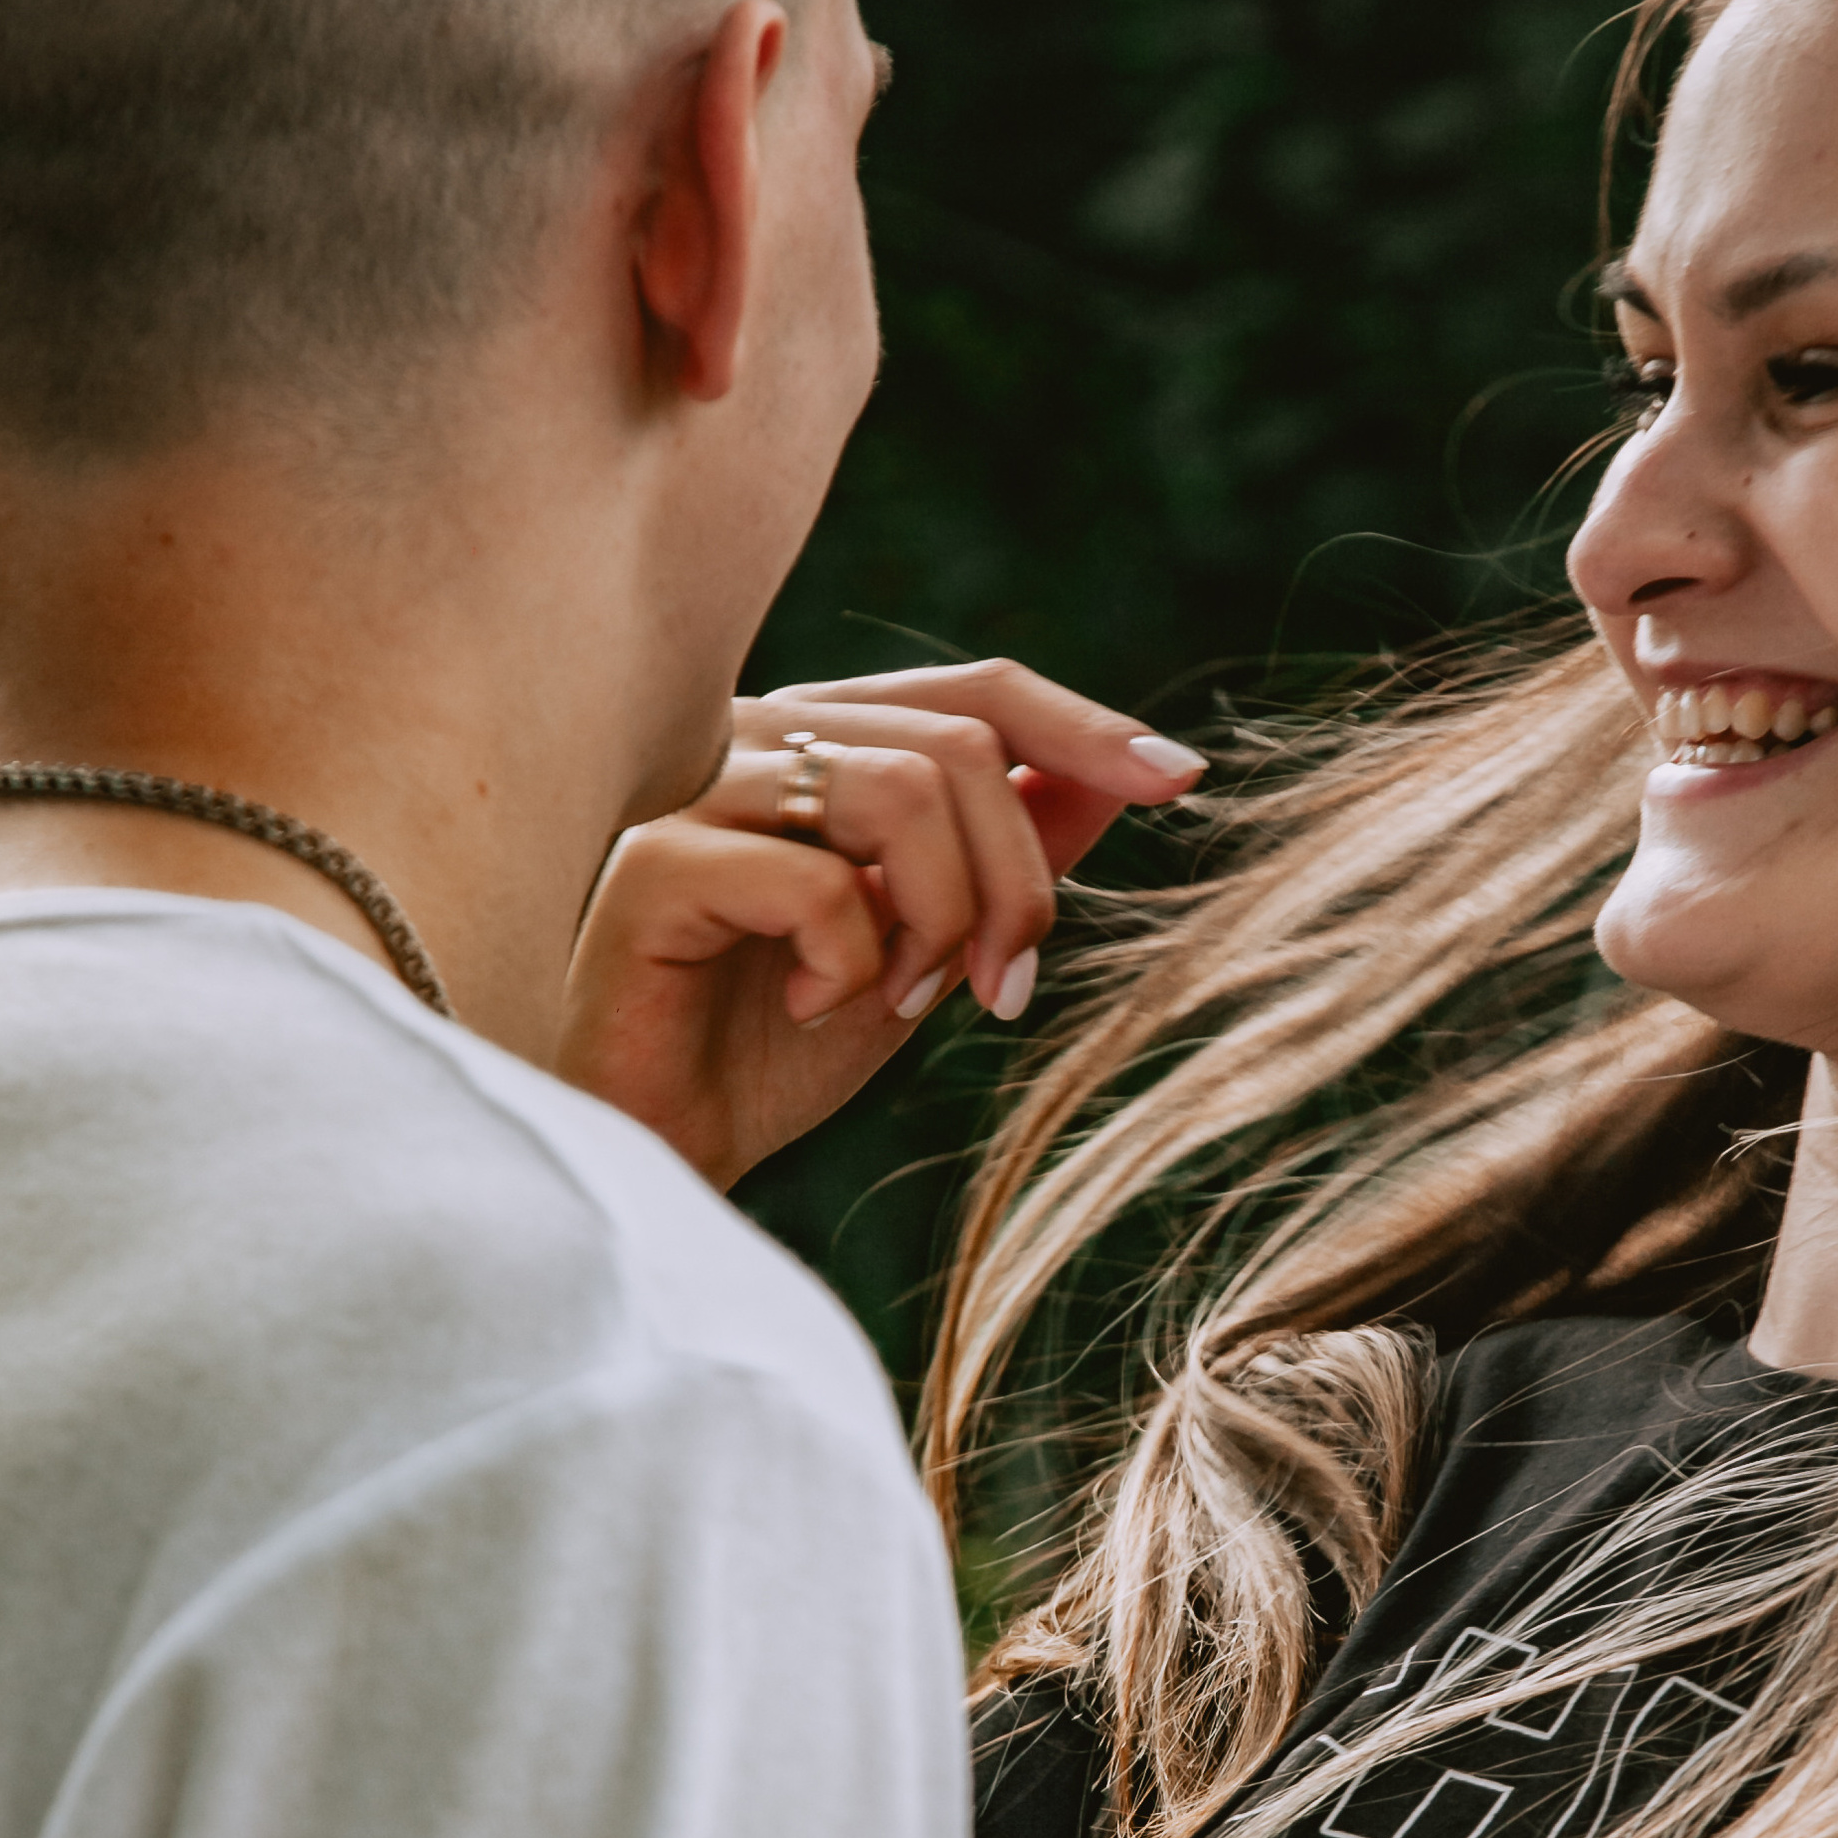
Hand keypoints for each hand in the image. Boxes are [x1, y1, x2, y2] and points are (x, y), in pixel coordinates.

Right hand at [556, 660, 1204, 1185]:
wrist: (665, 1146)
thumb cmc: (776, 1050)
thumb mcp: (925, 950)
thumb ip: (1002, 860)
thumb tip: (1123, 780)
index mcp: (825, 744)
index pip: (977, 691)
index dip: (1086, 728)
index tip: (1181, 779)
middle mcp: (761, 741)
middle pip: (960, 746)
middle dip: (1018, 882)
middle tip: (1001, 992)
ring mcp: (701, 792)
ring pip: (901, 789)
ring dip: (942, 918)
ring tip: (902, 999)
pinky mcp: (656, 865)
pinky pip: (817, 879)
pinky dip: (850, 961)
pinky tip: (811, 1009)